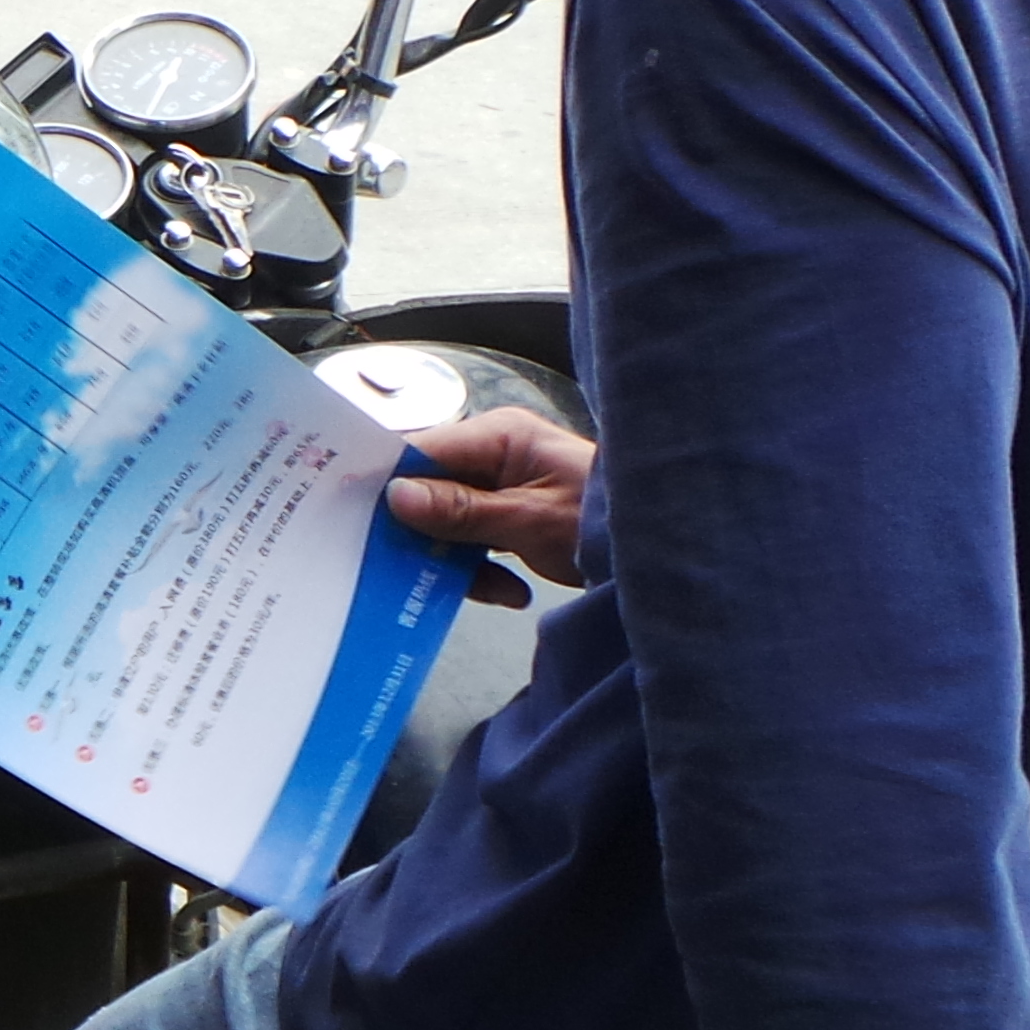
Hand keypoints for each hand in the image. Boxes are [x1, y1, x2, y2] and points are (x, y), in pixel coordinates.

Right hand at [383, 406, 596, 596]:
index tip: (362, 521)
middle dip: (428, 534)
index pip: (422, 451)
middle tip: (421, 571)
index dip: (389, 485)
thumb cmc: (603, 521)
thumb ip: (460, 510)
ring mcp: (505, 484)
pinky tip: (511, 593)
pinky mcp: (513, 514)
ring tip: (496, 591)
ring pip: (450, 520)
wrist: (667, 548)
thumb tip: (395, 497)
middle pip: (431, 489)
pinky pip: (476, 537)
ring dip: (461, 560)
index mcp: (498, 437)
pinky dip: (484, 568)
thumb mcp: (528, 520)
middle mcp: (496, 453)